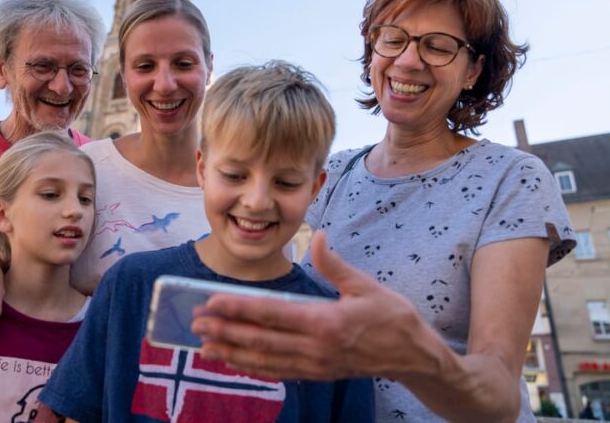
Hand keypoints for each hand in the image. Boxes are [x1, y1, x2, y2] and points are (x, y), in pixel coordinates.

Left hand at [192, 231, 434, 380]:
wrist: (414, 357)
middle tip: (195, 324)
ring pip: (264, 361)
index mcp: (325, 321)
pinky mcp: (316, 373)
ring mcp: (314, 365)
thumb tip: (317, 236)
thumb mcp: (366, 285)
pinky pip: (278, 373)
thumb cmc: (392, 317)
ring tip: (204, 347)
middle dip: (225, 332)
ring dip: (232, 353)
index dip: (239, 309)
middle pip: (260, 340)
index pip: (271, 313)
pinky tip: (234, 363)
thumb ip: (335, 264)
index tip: (212, 303)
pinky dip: (253, 369)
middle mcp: (315, 347)